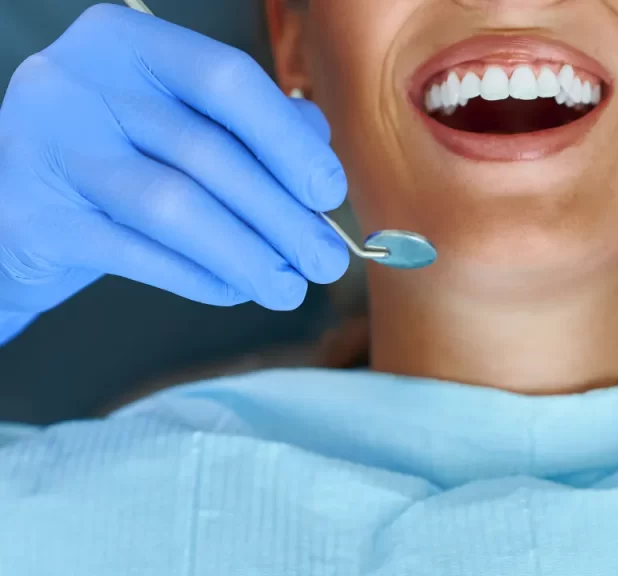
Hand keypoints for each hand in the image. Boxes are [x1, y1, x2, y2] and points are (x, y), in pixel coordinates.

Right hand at [0, 5, 349, 324]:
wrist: (12, 202)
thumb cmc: (115, 154)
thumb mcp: (176, 120)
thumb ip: (250, 123)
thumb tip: (319, 153)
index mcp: (124, 41)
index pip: (226, 78)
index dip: (288, 141)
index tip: (329, 194)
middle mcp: (76, 81)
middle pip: (207, 152)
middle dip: (281, 216)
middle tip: (326, 261)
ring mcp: (47, 147)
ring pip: (174, 206)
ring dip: (247, 255)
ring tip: (289, 288)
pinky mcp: (34, 218)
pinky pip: (137, 254)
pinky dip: (198, 277)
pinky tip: (235, 290)